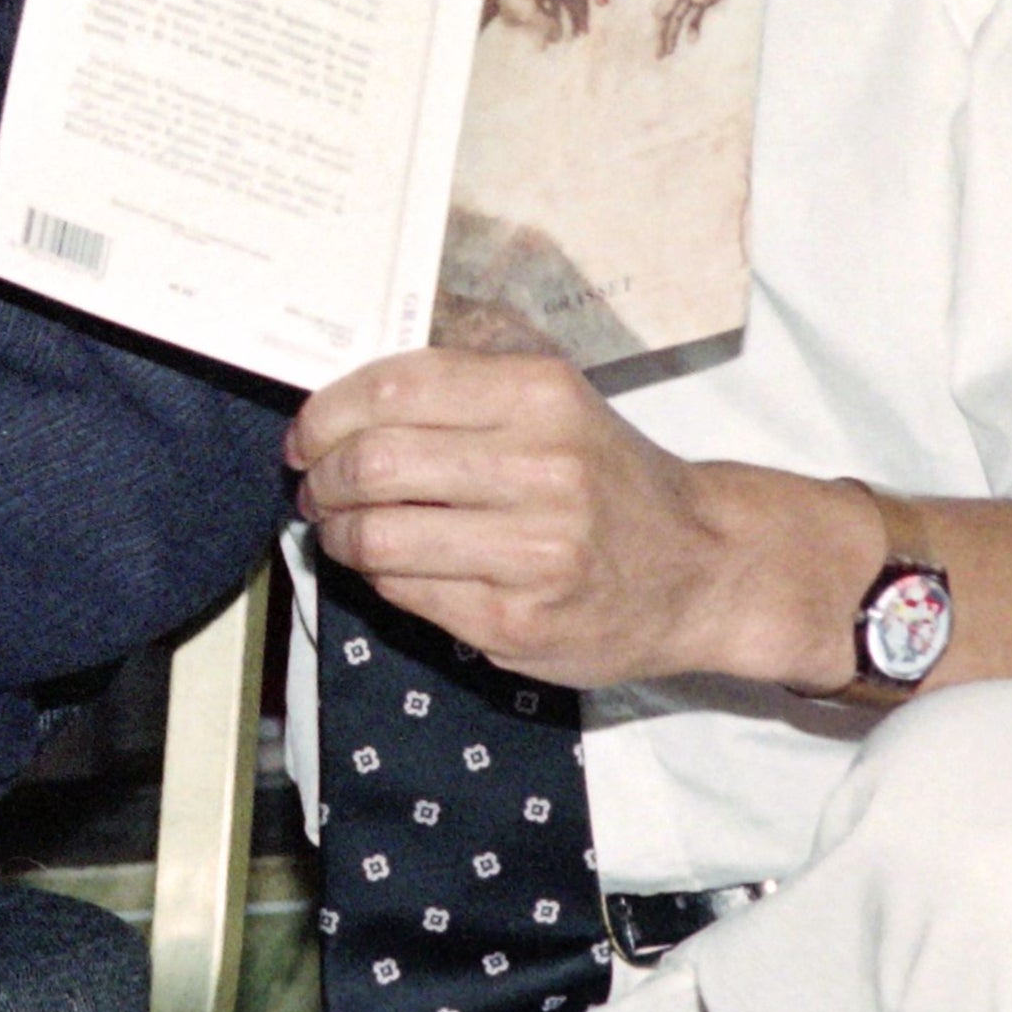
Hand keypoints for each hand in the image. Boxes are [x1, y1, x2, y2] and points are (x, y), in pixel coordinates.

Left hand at [287, 349, 872, 691]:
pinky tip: (393, 567)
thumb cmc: (608, 479)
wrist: (703, 567)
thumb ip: (459, 391)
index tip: (308, 435)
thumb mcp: (553, 403)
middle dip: (321, 479)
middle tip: (316, 487)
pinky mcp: (516, 622)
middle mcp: (540, 468)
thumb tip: (337, 403)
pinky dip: (378, 578)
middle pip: (371, 464)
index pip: (391, 389)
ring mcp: (532, 552)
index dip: (325, 414)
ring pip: (375, 536)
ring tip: (342, 529)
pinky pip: (404, 593)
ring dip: (336, 534)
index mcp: (539, 395)